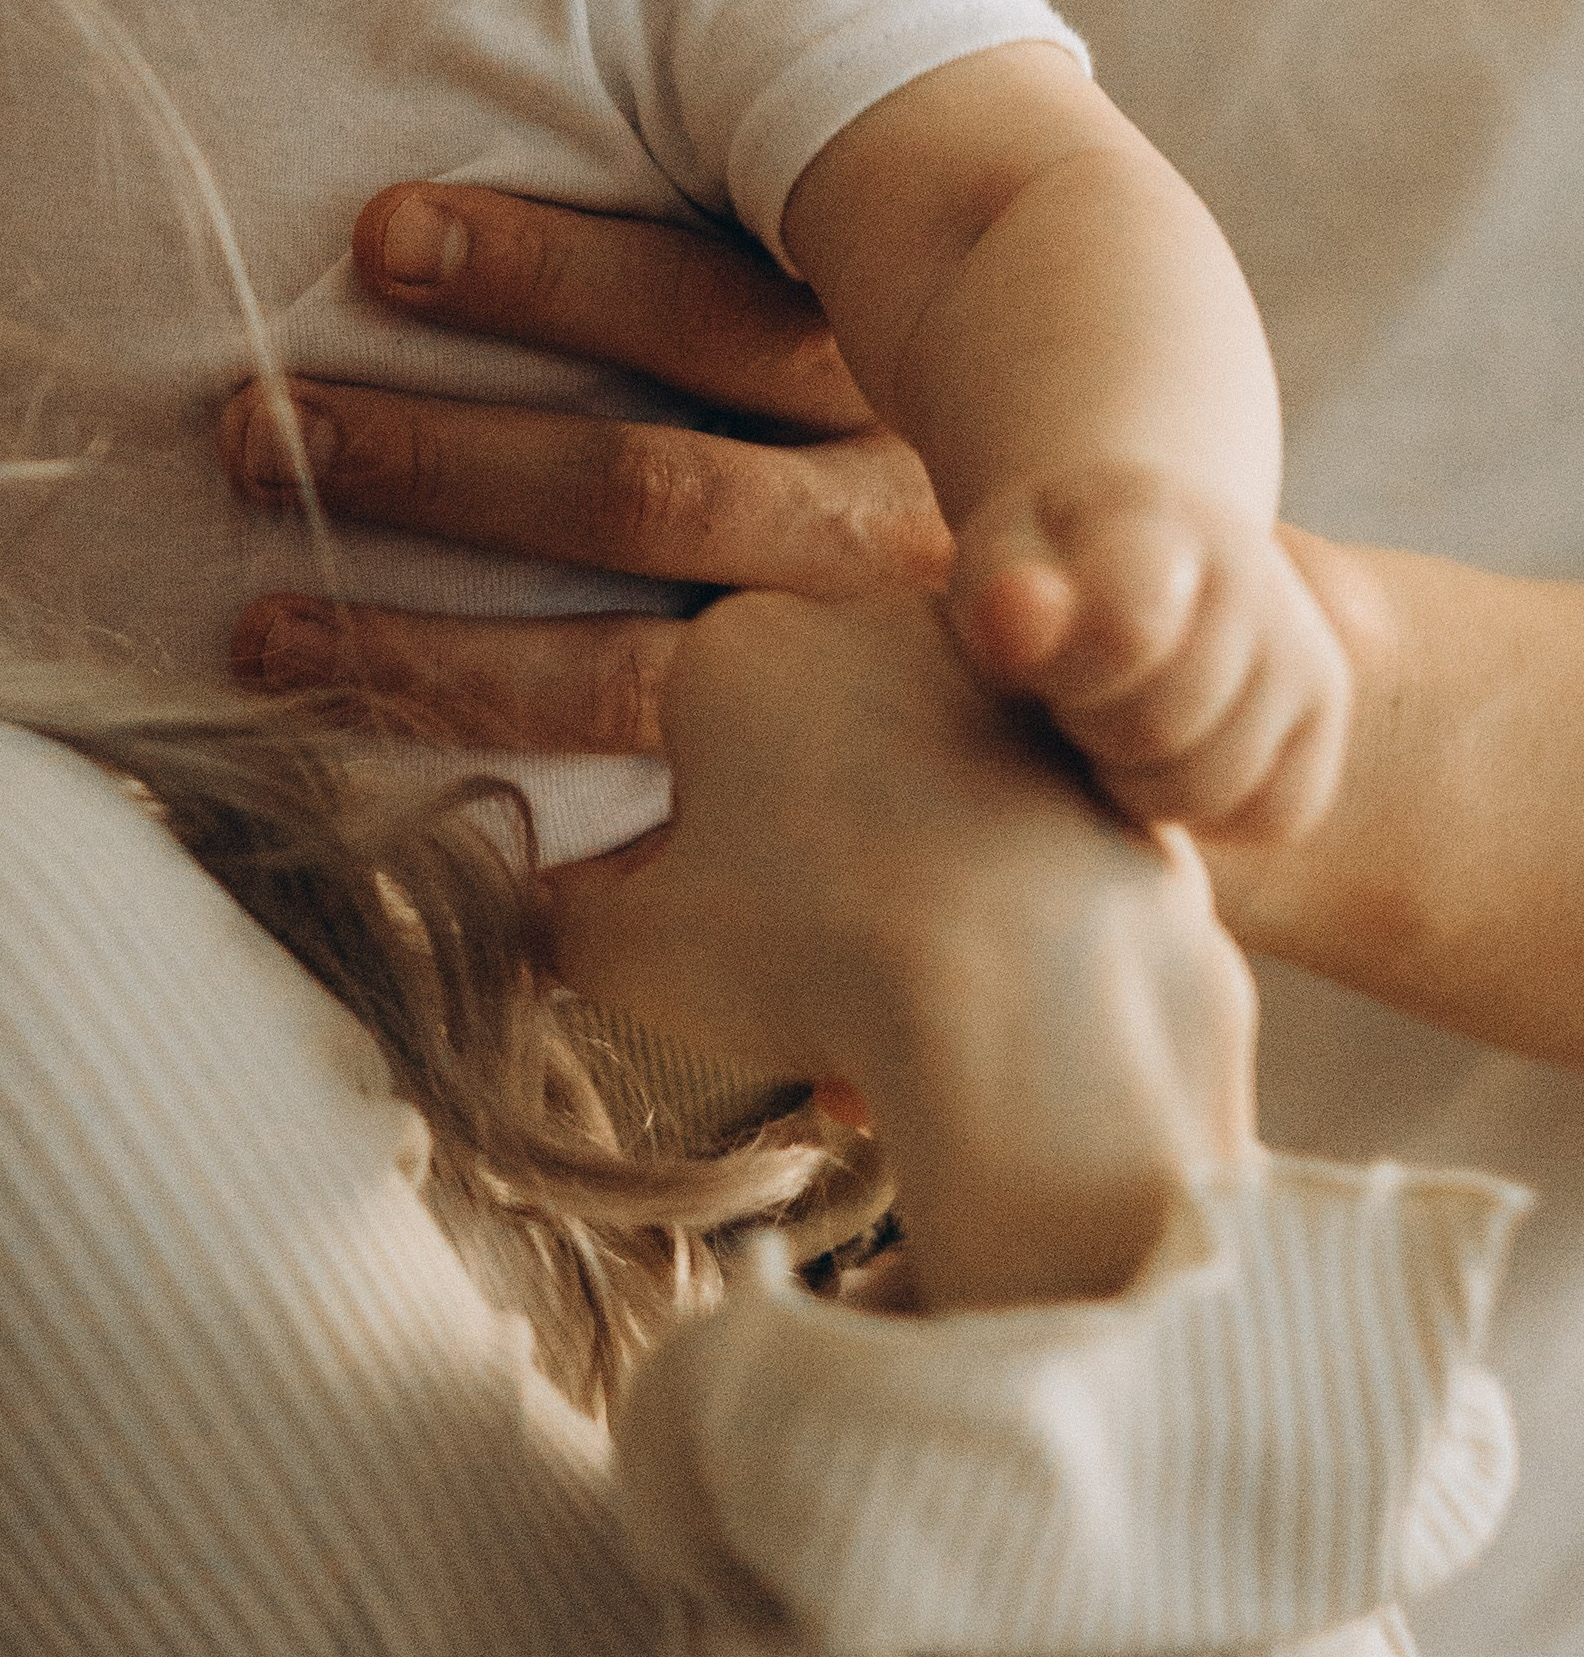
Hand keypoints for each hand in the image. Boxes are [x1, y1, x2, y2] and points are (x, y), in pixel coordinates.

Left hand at [222, 184, 952, 739]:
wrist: (1042, 672)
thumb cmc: (832, 425)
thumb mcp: (790, 302)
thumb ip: (686, 254)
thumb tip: (433, 197)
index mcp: (878, 370)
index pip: (698, 306)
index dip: (535, 270)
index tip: (375, 232)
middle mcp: (884, 524)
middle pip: (640, 485)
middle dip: (426, 456)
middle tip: (252, 425)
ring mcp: (844, 676)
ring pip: (614, 663)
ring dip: (411, 641)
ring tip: (255, 626)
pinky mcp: (791, 793)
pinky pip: (620, 802)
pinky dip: (482, 781)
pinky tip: (349, 772)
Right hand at [548, 591, 1255, 1308]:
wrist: (1035, 1007)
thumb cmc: (806, 958)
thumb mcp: (630, 956)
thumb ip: (567, 920)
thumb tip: (546, 910)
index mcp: (746, 640)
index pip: (697, 735)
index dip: (700, 852)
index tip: (723, 929)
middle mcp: (885, 624)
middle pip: (823, 756)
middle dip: (814, 869)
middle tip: (808, 988)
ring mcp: (1015, 693)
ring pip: (932, 803)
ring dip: (908, 903)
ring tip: (901, 1031)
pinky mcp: (1111, 766)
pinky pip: (1033, 846)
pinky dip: (1011, 922)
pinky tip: (998, 1016)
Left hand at [953, 465, 1353, 844]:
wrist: (1143, 550)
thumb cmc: (1048, 570)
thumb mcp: (1001, 565)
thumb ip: (1003, 598)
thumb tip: (1019, 620)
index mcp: (1158, 520)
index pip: (1125, 630)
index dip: (1068, 673)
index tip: (1032, 653)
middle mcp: (1254, 576)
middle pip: (1156, 728)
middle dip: (1090, 728)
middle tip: (1071, 691)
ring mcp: (1304, 646)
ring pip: (1214, 786)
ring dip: (1140, 779)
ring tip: (1113, 717)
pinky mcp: (1325, 716)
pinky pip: (1274, 815)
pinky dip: (1211, 812)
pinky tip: (1167, 754)